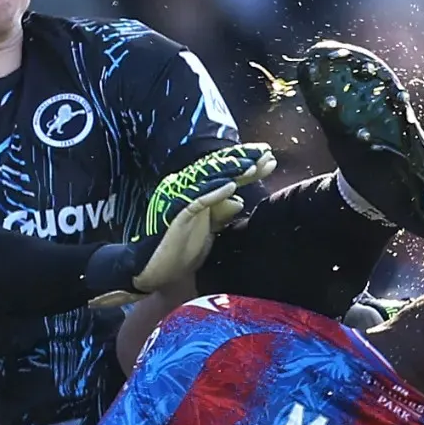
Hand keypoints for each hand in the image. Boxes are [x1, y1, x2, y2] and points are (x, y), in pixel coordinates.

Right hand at [89, 145, 276, 307]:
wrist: (154, 272)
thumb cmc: (179, 253)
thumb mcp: (209, 233)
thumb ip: (221, 215)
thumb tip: (238, 199)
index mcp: (202, 197)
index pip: (227, 177)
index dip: (248, 167)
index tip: (269, 159)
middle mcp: (192, 194)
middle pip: (220, 173)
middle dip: (244, 162)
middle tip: (266, 153)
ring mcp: (183, 203)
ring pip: (210, 182)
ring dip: (231, 173)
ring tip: (253, 165)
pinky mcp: (176, 216)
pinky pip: (196, 202)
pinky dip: (212, 194)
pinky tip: (230, 187)